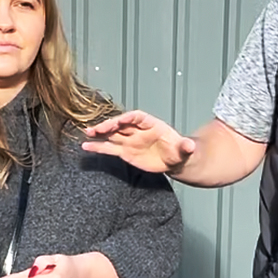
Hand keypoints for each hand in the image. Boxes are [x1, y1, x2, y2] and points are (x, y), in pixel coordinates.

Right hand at [80, 110, 194, 173]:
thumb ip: (185, 146)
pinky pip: (109, 148)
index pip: (137, 117)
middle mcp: (138, 130)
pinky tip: (86, 147)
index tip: (118, 120)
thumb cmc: (179, 151)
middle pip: (121, 124)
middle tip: (97, 128)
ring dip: (100, 133)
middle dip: (109, 125)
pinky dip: (98, 147)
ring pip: (112, 135)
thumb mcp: (185, 149)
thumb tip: (190, 145)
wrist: (175, 160)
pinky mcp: (125, 152)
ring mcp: (130, 140)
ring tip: (87, 134)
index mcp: (151, 124)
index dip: (127, 118)